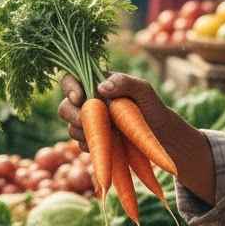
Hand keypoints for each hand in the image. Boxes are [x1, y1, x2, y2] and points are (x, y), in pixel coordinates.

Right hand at [58, 71, 174, 152]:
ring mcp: (89, 123)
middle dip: (72, 115)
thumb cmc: (152, 106)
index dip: (69, 87)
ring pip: (71, 128)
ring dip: (83, 132)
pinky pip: (81, 145)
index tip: (79, 98)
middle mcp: (88, 103)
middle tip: (85, 120)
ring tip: (108, 132)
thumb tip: (101, 87)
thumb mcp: (143, 90)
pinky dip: (91, 145)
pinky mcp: (92, 141)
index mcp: (96, 84)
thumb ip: (124, 82)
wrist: (159, 135)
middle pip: (65, 107)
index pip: (71, 80)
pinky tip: (108, 144)